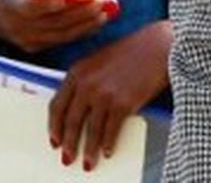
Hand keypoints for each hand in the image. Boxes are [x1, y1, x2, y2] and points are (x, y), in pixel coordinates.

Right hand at [0, 0, 110, 52]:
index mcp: (10, 5)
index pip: (32, 8)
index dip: (51, 4)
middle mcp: (20, 26)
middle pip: (54, 23)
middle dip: (81, 14)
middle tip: (102, 3)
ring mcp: (29, 39)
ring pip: (61, 35)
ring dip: (86, 25)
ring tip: (105, 13)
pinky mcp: (36, 46)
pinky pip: (61, 40)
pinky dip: (80, 32)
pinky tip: (96, 22)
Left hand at [49, 20, 171, 171]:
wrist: (156, 47)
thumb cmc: (130, 53)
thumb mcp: (97, 62)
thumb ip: (84, 82)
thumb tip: (78, 111)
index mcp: (77, 72)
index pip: (56, 105)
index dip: (54, 126)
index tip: (54, 139)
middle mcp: (86, 84)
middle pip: (71, 121)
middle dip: (68, 143)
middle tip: (66, 158)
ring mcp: (103, 94)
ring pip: (90, 130)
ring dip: (88, 150)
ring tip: (88, 163)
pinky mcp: (122, 104)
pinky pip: (111, 131)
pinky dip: (108, 144)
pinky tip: (108, 152)